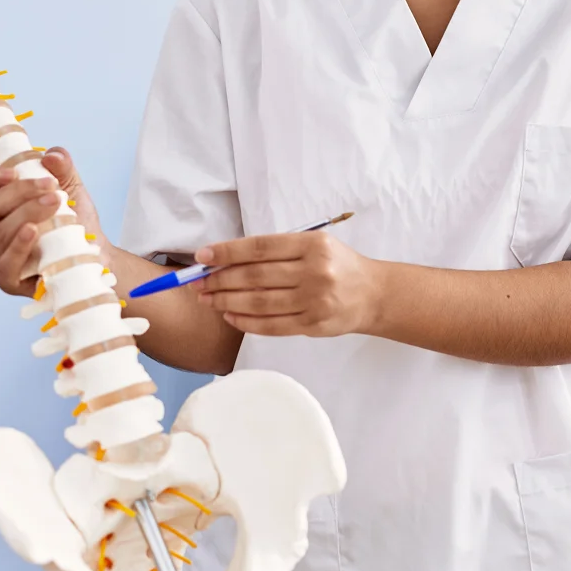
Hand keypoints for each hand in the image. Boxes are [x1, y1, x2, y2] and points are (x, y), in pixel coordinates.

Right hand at [0, 147, 103, 295]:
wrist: (94, 256)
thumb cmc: (74, 223)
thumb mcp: (70, 188)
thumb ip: (62, 167)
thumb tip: (52, 155)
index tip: (13, 171)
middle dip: (19, 192)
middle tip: (51, 185)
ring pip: (0, 232)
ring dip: (27, 212)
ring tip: (56, 202)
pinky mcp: (9, 281)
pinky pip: (6, 263)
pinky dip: (19, 244)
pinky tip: (34, 230)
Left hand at [195, 232, 379, 337]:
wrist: (373, 294)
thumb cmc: (338, 265)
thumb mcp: (316, 245)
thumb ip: (278, 251)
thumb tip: (227, 258)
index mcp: (313, 245)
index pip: (260, 248)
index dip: (228, 252)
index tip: (203, 256)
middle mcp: (315, 271)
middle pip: (256, 276)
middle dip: (220, 279)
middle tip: (197, 282)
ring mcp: (315, 301)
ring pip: (260, 302)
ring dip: (227, 300)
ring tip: (207, 299)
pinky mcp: (313, 325)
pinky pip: (272, 325)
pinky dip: (246, 321)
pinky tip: (230, 315)